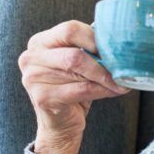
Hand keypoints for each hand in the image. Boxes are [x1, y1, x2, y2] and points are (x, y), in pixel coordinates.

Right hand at [19, 21, 129, 153]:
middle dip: (102, 62)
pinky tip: (115, 90)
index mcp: (39, 42)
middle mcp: (31, 57)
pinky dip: (102, 90)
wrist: (60, 124)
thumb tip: (118, 44)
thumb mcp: (76, 64)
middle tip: (122, 68)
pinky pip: (81, 90)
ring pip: (80, 72)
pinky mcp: (43, 97)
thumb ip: (87, 50)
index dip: (94, 38)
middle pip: (74, 53)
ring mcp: (33, 78)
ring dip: (106, 77)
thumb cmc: (71, 88)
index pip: (70, 29)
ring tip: (121, 80)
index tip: (113, 49)